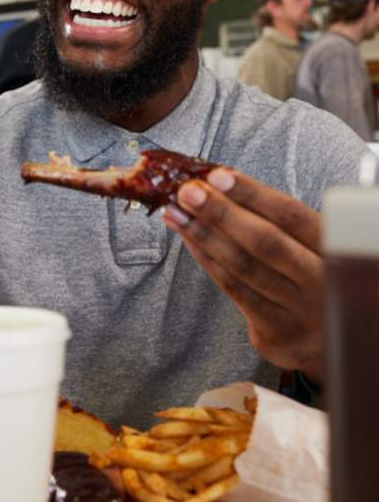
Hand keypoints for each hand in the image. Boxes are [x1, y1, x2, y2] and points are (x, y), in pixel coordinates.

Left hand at [162, 168, 323, 381]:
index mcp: (336, 250)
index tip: (217, 174)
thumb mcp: (316, 244)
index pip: (291, 215)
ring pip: (242, 267)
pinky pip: (234, 290)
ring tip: (175, 212)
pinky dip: (207, 260)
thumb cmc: (315, 275)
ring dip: (202, 235)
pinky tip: (188, 240)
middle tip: (187, 191)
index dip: (252, 194)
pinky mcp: (275, 334)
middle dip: (220, 212)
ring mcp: (299, 312)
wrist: (339, 341)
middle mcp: (322, 283)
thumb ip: (279, 218)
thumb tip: (219, 181)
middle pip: (264, 242)